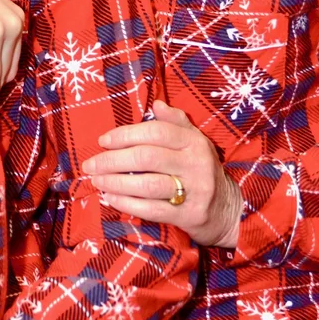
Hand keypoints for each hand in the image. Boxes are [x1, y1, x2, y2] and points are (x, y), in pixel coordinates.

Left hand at [81, 99, 241, 248]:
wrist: (228, 209)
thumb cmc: (201, 170)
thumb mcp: (196, 142)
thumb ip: (176, 122)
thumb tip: (156, 103)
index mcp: (195, 142)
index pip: (156, 132)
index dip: (126, 134)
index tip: (103, 141)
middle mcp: (196, 164)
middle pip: (147, 157)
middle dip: (113, 160)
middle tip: (90, 164)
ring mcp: (194, 191)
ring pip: (147, 185)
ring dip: (116, 183)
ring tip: (96, 180)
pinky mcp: (189, 215)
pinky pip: (152, 209)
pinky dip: (127, 204)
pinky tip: (110, 198)